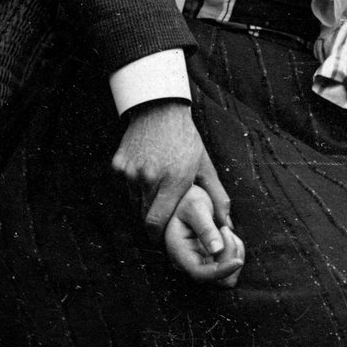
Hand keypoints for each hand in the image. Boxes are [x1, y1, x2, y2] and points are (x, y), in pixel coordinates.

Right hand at [112, 100, 230, 241]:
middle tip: (161, 214)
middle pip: (144, 216)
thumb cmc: (186, 139)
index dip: (158, 234)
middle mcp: (149, 178)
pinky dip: (133, 186)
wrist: (160, 109)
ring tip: (155, 189)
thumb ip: (216, 196)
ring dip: (143, 202)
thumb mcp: (204, 165)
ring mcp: (131, 171)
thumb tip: (227, 224)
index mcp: (173, 181)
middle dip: (152, 220)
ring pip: (133, 202)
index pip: (157, 223)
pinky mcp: (118, 164)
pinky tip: (145, 172)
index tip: (163, 236)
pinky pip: (125, 186)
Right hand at [164, 185, 244, 286]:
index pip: (199, 273)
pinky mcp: (211, 261)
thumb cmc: (187, 199)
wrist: (185, 198)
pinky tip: (227, 234)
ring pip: (227, 275)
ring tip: (225, 229)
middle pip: (217, 277)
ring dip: (234, 252)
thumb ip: (205, 228)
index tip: (238, 262)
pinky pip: (230, 265)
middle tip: (224, 228)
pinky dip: (236, 250)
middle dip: (228, 254)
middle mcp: (188, 263)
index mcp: (179, 251)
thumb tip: (217, 250)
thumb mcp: (195, 207)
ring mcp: (200, 264)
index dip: (220, 271)